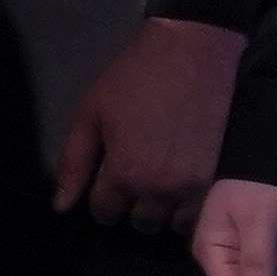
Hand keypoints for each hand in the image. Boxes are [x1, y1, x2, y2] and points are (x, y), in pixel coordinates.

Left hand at [53, 16, 240, 232]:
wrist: (193, 52)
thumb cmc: (134, 79)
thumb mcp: (90, 114)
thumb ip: (73, 164)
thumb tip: (61, 207)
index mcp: (126, 173)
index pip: (104, 212)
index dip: (99, 197)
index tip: (104, 177)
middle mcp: (160, 189)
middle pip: (137, 222)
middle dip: (128, 205)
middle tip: (129, 177)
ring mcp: (193, 186)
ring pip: (168, 223)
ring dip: (157, 209)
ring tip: (153, 181)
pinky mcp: (215, 176)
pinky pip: (195, 214)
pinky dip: (182, 208)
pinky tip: (175, 184)